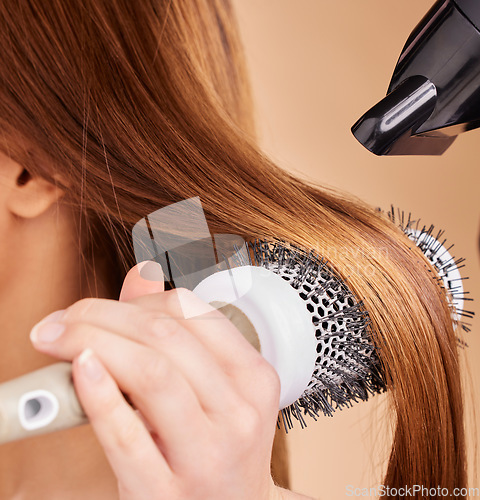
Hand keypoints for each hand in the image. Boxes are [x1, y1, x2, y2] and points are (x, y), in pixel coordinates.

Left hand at [30, 262, 281, 499]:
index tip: (98, 308)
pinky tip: (79, 370)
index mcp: (253, 376)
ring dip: (93, 342)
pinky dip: (97, 395)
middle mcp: (239, 411)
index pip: (192, 312)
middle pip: (166, 337)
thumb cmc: (218, 445)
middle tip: (62, 321)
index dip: (136, 301)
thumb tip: (141, 276)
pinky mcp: (168, 492)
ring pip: (152, 373)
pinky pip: (127, 435)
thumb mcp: (212, 386)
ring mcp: (208, 453)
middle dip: (101, 315)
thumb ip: (176, 329)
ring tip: (58, 340)